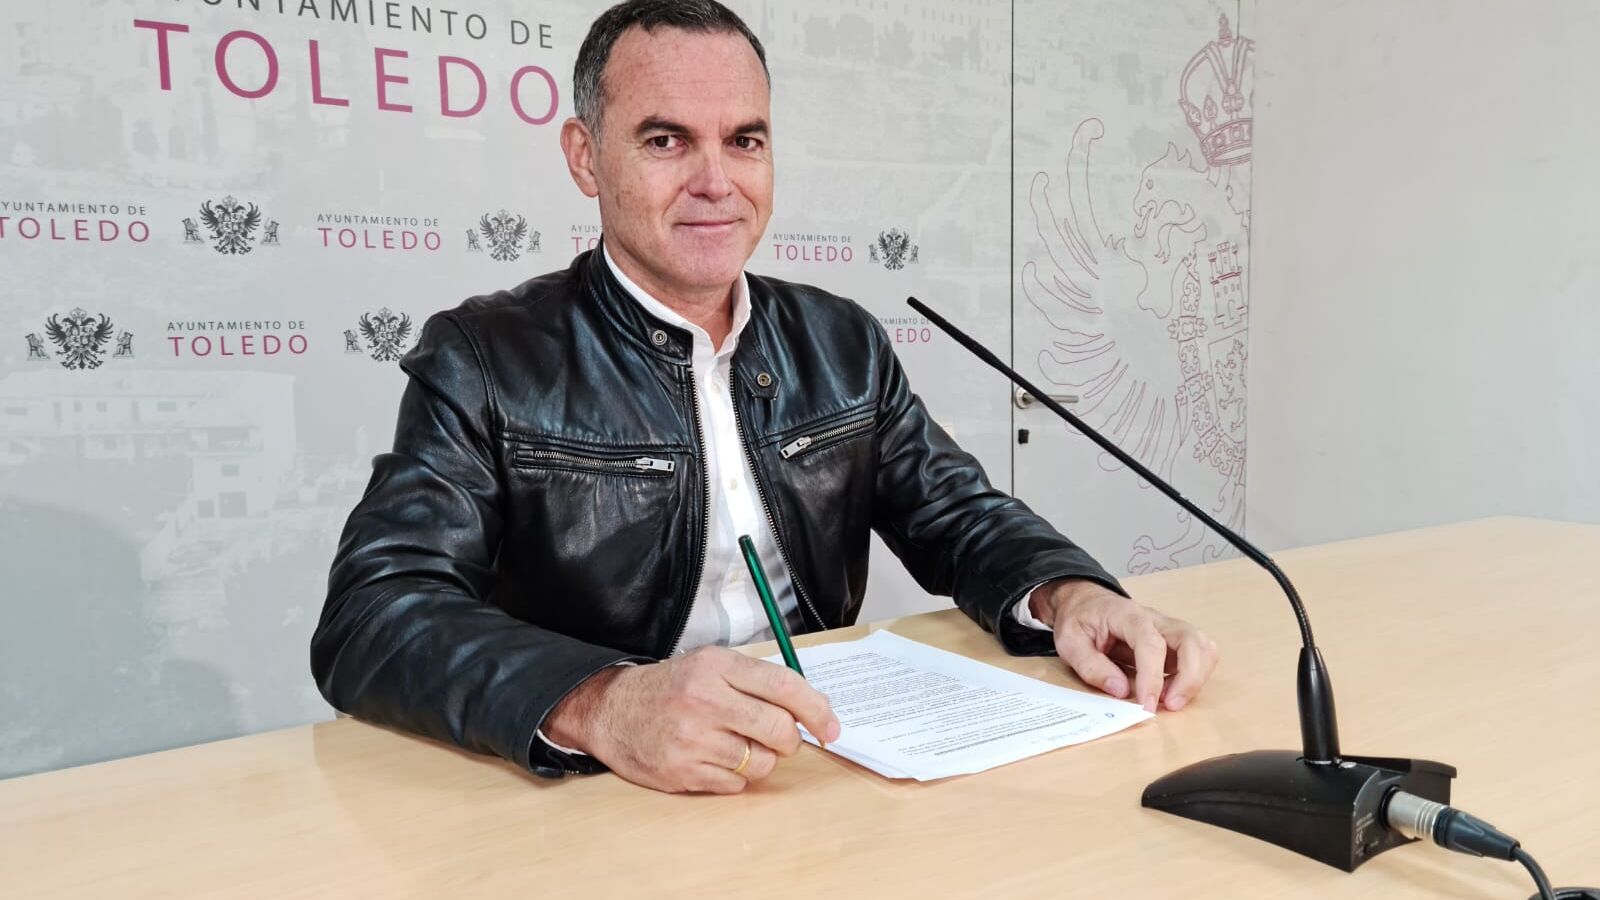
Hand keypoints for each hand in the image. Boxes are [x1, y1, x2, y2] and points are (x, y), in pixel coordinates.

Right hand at [542, 647, 841, 793]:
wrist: (612, 710)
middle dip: (789, 739)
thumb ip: (757, 681)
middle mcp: (705, 700)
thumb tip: (813, 708)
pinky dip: (736, 776)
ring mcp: (693, 739)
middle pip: (780, 730)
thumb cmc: (671, 688)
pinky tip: (715, 759)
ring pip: (763, 762)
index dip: (817, 710)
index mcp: (717, 666)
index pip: (785, 687)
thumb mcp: (710, 665)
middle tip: (778, 737)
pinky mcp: (683, 772)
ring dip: (761, 759)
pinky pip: (737, 784)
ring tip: (737, 745)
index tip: (831, 727)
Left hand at [1030, 579, 1217, 711]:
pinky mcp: (1174, 644)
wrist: (1086, 603)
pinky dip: (1193, 678)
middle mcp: (1156, 620)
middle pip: (1192, 640)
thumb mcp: (1070, 642)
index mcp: (1128, 615)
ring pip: (1203, 647)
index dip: (1153, 677)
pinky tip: (1169, 692)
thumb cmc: (1079, 620)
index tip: (1147, 705)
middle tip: (1170, 706)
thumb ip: (1092, 666)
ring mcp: (1169, 630)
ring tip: (1170, 701)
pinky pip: (1198, 658)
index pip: (1151, 644)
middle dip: (1190, 677)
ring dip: (1195, 678)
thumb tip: (1121, 690)